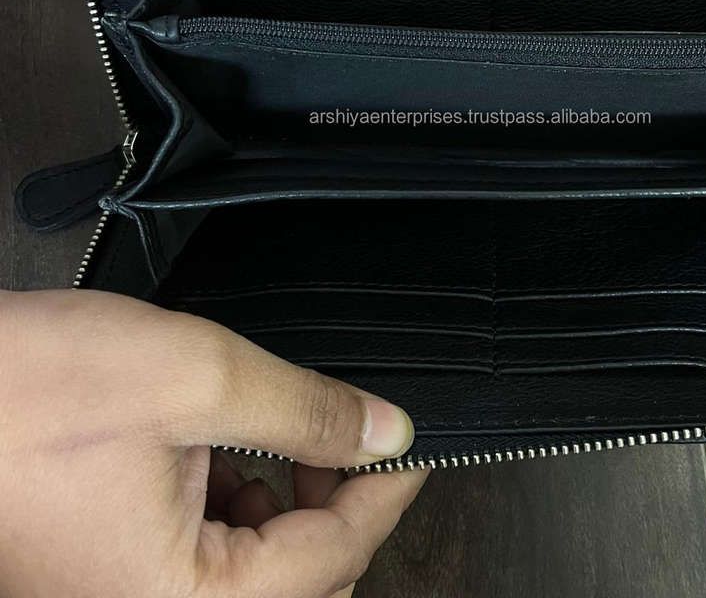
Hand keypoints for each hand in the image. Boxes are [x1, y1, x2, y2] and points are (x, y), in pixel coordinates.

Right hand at [0, 289, 426, 596]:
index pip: (331, 560)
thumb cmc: (33, 386)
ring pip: (254, 581)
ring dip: (289, 517)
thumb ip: (306, 411)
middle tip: (356, 443)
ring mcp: (122, 595)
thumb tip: (386, 433)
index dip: (386, 493)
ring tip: (293, 449)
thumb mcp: (197, 380)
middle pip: (299, 587)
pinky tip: (234, 466)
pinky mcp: (104, 571)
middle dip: (338, 512)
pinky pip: (202, 567)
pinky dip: (237, 519)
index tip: (415, 447)